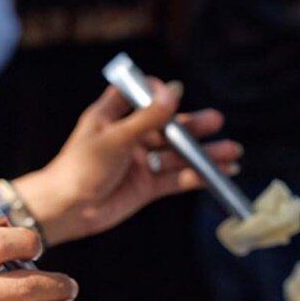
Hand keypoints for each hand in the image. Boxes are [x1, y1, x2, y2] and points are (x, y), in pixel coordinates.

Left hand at [15, 80, 241, 245]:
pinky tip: (220, 174)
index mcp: (112, 116)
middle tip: (217, 121)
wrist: (67, 210)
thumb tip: (174, 90)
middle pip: (167, 126)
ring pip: (178, 154)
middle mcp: (129, 137)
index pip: (139, 94)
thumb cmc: (79, 168)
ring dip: (204, 154)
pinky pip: (178, 178)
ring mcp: (141, 162)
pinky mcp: (148, 186)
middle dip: (193, 126)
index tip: (173, 93)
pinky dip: (199, 176)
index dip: (157, 92)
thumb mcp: (115, 137)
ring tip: (232, 152)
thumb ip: (148, 117)